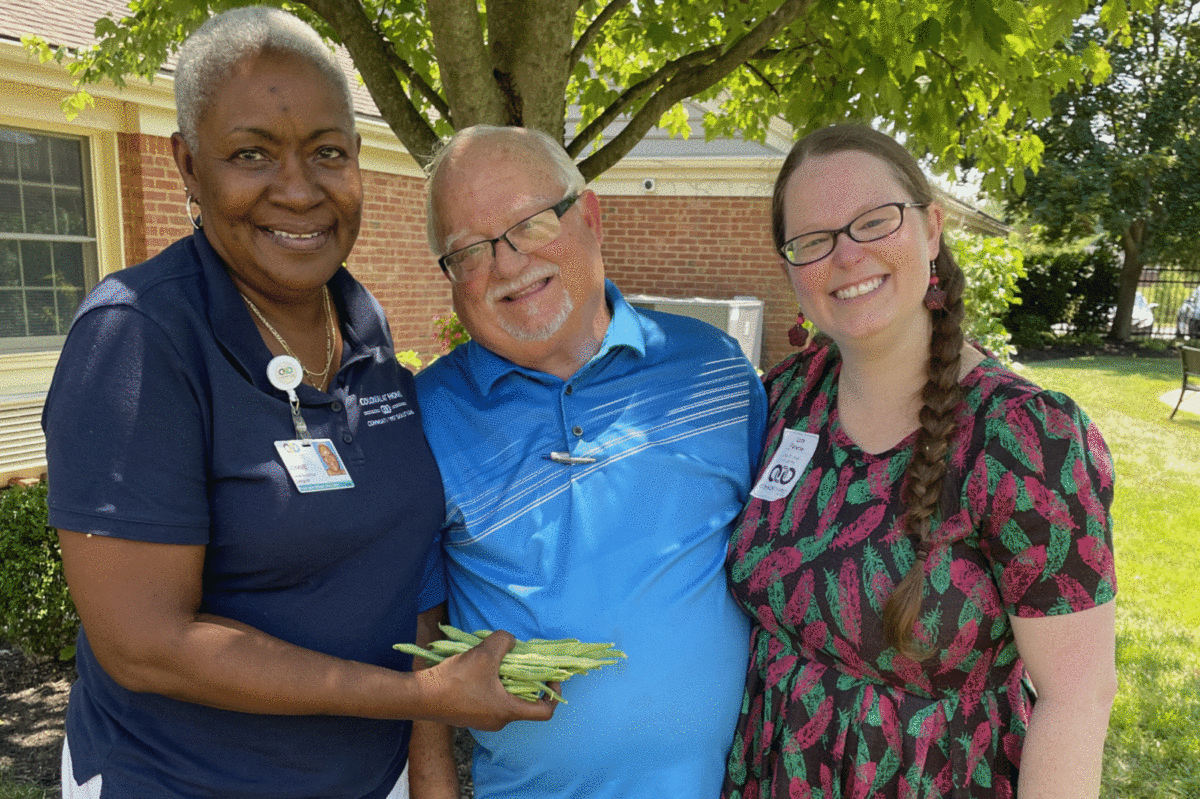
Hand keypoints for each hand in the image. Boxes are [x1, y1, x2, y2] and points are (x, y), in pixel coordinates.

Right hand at [415, 629, 556, 730]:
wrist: (419, 696)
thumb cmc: (455, 680)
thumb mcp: (485, 654)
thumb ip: (504, 642)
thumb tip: (511, 642)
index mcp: (508, 711)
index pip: (544, 712)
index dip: (554, 694)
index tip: (551, 676)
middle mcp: (498, 720)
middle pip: (524, 701)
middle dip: (526, 679)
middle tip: (520, 659)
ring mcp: (482, 719)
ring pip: (504, 698)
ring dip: (505, 678)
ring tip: (496, 659)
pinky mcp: (469, 714)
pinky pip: (489, 698)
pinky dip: (490, 682)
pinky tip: (478, 665)